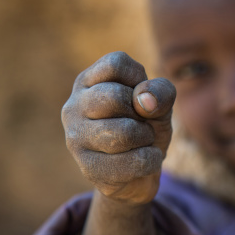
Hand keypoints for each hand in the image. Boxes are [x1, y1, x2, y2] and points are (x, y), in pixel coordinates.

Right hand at [62, 51, 175, 204]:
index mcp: (88, 81)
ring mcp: (76, 138)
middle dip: (141, 112)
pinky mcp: (88, 168)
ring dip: (147, 138)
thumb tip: (144, 102)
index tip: (139, 95)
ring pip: (124, 133)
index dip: (139, 78)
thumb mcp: (161, 102)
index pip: (116, 63)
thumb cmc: (146, 124)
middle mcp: (73, 106)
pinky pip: (132, 162)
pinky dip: (150, 161)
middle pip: (115, 97)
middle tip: (141, 122)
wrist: (140, 171)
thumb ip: (161, 91)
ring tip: (141, 141)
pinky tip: (142, 161)